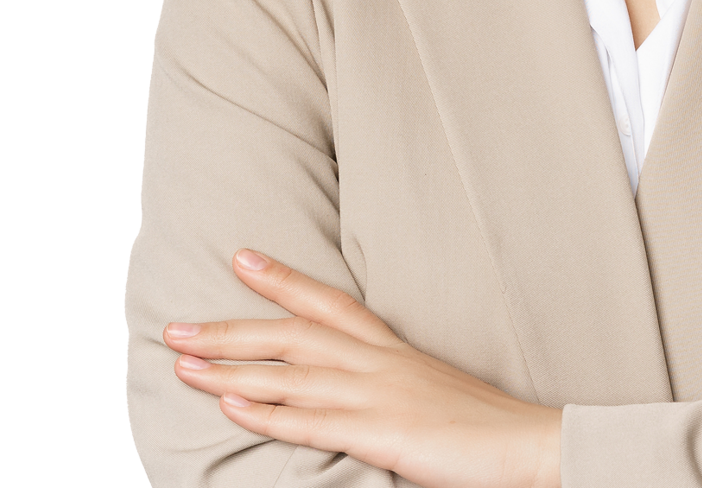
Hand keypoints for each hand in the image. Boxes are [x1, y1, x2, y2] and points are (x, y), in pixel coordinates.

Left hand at [164, 250, 561, 487]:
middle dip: (232, 328)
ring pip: (290, 375)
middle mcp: (378, 361)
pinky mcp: (379, 433)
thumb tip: (349, 386)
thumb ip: (387, 382)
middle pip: (293, 333)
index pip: (328, 301)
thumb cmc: (480, 423)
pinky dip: (267, 412)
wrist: (525, 443)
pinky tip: (231, 406)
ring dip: (231, 370)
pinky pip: (311, 421)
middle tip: (176, 325)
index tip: (240, 258)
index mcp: (392, 347)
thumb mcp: (428, 389)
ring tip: (183, 364)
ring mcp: (377, 395)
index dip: (283, 279)